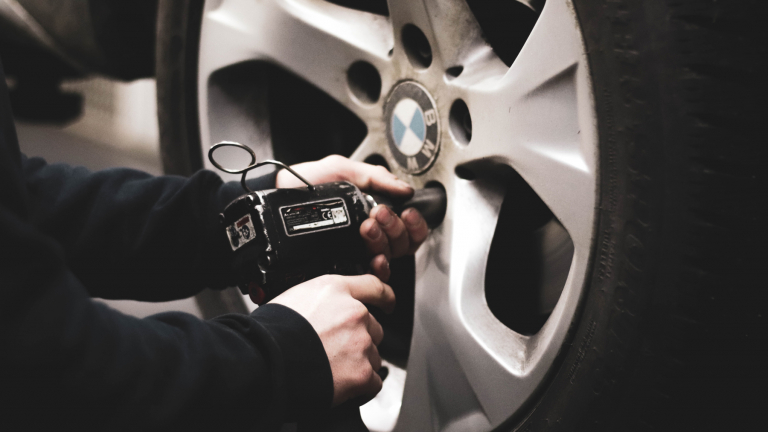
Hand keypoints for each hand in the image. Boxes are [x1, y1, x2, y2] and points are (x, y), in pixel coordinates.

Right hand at [270, 274, 394, 405]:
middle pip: (374, 327)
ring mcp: (360, 343)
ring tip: (332, 368)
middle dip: (360, 339)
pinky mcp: (362, 373)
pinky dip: (362, 386)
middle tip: (336, 350)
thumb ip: (320, 301)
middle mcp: (354, 313)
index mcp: (336, 290)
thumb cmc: (270, 332)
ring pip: (374, 355)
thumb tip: (323, 311)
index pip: (374, 286)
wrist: (265, 362)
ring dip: (360, 363)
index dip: (384, 297)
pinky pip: (373, 381)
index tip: (388, 303)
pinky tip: (343, 386)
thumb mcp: (294, 297)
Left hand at [276, 155, 429, 280]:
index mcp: (373, 212)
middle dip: (395, 227)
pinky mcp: (343, 265)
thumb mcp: (342, 170)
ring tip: (367, 226)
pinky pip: (372, 275)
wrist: (278, 195)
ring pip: (389, 257)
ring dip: (384, 241)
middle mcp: (368, 235)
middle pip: (402, 243)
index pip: (407, 227)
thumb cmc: (306, 182)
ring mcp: (357, 251)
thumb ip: (375, 177)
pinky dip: (379, 266)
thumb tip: (405, 189)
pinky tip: (374, 257)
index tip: (406, 212)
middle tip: (378, 212)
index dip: (414, 223)